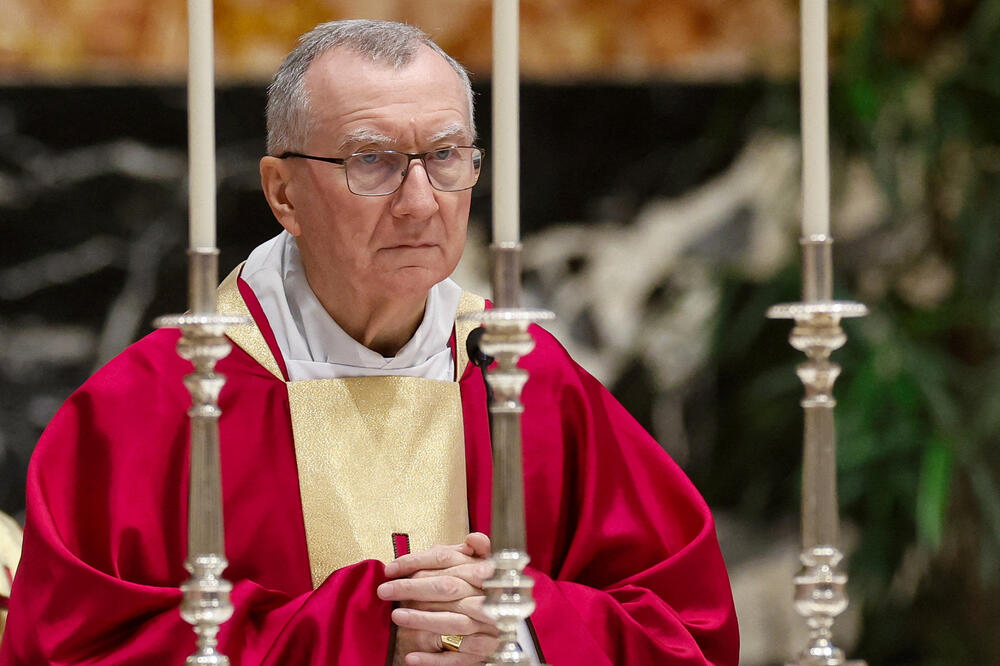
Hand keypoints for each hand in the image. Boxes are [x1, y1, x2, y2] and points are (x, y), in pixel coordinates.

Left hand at [380, 533, 498, 664]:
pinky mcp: (483, 652)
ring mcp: (486, 627)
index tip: (392, 568)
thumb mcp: (481, 569)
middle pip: (448, 588)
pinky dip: (433, 658)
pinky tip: (411, 657)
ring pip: (453, 622)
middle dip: (413, 588)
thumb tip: (473, 539)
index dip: (416, 562)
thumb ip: (472, 553)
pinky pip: (456, 658)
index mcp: (484, 572)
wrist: (505, 627)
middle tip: (386, 590)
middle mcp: (486, 597)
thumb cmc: (485, 594)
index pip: (447, 561)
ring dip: (422, 620)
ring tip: (396, 617)